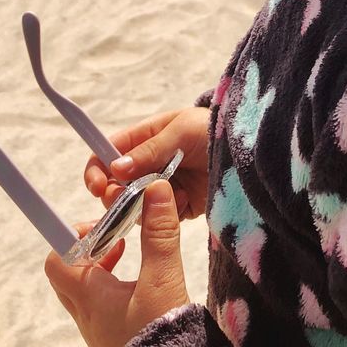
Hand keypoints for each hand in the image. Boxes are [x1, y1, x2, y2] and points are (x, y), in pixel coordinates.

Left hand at [44, 178, 190, 346]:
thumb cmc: (161, 333)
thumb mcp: (163, 279)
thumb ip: (159, 234)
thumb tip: (155, 189)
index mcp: (90, 298)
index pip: (56, 261)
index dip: (68, 236)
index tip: (96, 223)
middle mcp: (87, 314)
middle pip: (67, 272)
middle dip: (86, 247)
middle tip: (110, 234)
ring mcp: (98, 327)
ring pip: (83, 287)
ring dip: (99, 262)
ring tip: (124, 249)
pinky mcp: (113, 333)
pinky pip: (99, 302)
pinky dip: (111, 281)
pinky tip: (137, 276)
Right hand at [84, 106, 210, 221]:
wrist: (249, 151)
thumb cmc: (213, 129)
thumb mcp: (181, 131)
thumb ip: (149, 151)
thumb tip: (114, 168)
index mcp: (146, 137)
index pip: (109, 153)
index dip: (97, 169)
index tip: (97, 186)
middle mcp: (150, 163)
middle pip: (116, 184)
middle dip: (115, 194)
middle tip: (123, 200)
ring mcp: (163, 186)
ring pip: (135, 205)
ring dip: (141, 207)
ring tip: (162, 198)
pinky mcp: (179, 206)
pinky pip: (160, 218)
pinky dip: (166, 215)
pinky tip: (185, 202)